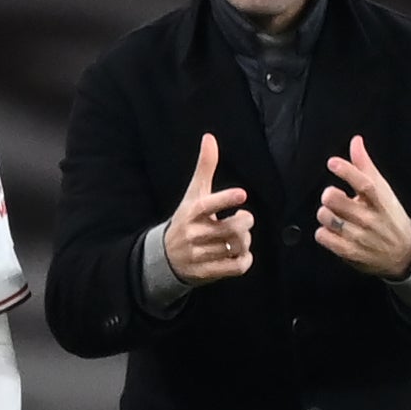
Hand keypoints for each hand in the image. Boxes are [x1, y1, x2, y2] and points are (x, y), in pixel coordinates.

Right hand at [163, 133, 253, 283]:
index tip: (242, 195)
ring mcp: (199, 255)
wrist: (165, 257)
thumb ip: (204, 167)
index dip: (225, 200)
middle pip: (232, 229)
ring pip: (236, 247)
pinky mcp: (206, 272)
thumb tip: (209, 137)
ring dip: (245, 241)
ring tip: (240, 236)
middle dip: (245, 223)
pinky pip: (236, 267)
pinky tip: (241, 254)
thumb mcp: (193, 194)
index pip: (208, 205)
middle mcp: (193, 234)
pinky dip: (245, 260)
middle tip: (242, 218)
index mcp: (191, 212)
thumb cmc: (186, 219)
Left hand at [316, 135, 410, 277]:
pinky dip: (322, 231)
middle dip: (329, 194)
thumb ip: (365, 166)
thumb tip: (356, 141)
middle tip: (332, 195)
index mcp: (381, 201)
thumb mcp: (383, 191)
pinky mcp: (349, 252)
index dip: (346, 171)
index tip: (332, 162)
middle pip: (337, 201)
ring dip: (324, 212)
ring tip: (333, 213)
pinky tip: (331, 229)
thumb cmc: (390, 217)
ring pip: (327, 218)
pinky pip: (323, 237)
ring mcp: (359, 237)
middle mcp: (370, 219)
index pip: (364, 183)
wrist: (404, 254)